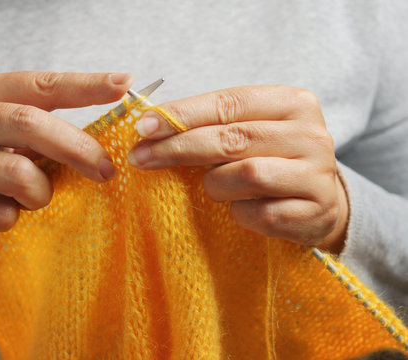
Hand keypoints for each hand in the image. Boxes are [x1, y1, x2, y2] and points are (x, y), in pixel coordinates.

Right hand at [0, 71, 132, 255]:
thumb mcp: (2, 136)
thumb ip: (39, 131)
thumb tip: (103, 146)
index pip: (41, 84)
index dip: (84, 86)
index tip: (123, 85)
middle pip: (29, 124)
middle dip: (76, 148)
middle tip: (106, 170)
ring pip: (16, 173)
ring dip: (39, 193)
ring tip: (32, 198)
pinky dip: (10, 218)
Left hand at [128, 85, 347, 252]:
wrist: (320, 203)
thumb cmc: (271, 161)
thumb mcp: (249, 133)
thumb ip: (211, 125)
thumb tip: (149, 128)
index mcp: (292, 103)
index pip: (228, 103)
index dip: (182, 115)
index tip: (143, 126)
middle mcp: (311, 134)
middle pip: (233, 138)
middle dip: (179, 148)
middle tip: (140, 158)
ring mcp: (318, 175)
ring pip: (247, 174)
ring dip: (216, 186)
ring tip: (213, 189)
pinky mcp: (317, 212)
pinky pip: (261, 215)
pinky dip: (240, 214)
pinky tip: (240, 210)